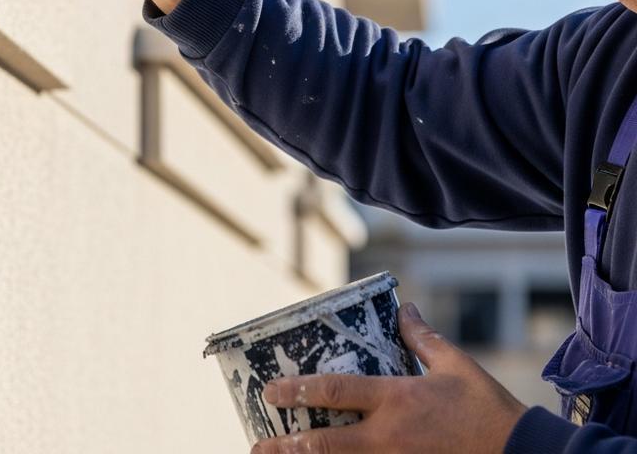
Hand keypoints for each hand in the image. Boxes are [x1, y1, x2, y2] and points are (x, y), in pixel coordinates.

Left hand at [251, 303, 526, 453]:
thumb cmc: (489, 409)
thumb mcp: (456, 365)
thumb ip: (423, 338)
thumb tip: (404, 308)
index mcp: (397, 399)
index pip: (336, 391)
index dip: (299, 391)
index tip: (271, 391)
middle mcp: (390, 437)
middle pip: (327, 444)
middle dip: (288, 446)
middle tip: (259, 444)